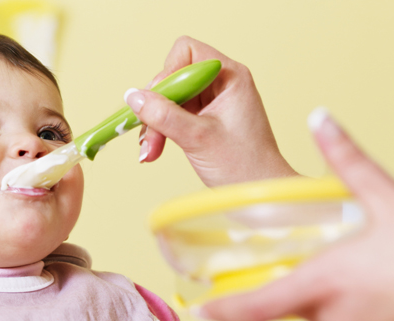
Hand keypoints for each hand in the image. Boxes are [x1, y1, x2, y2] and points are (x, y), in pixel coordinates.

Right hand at [124, 36, 296, 185]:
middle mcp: (222, 84)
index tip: (157, 104)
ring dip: (155, 124)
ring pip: (170, 99)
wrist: (260, 193)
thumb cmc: (243, 166)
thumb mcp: (197, 138)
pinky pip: (174, 115)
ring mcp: (213, 103)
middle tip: (149, 137)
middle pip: (174, 78)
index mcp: (230, 77)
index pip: (187, 53)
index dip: (167, 75)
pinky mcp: (205, 120)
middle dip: (156, 107)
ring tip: (150, 150)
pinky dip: (162, 131)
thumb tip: (133, 97)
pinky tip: (154, 150)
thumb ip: (163, 115)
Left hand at [198, 109, 393, 320]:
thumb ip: (349, 161)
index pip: (260, 305)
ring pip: (332, 317)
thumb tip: (320, 119)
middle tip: (324, 258)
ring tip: (374, 268)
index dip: (226, 309)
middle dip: (300, 283)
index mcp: (329, 282)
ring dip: (336, 295)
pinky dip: (367, 311)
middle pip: (298, 304)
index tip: (201, 309)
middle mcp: (340, 317)